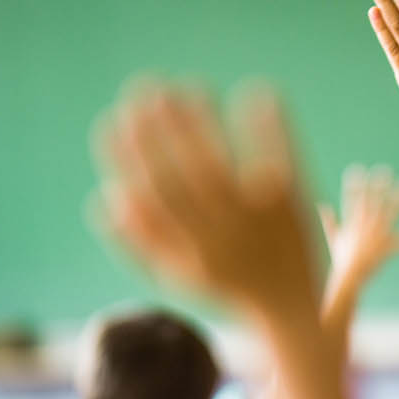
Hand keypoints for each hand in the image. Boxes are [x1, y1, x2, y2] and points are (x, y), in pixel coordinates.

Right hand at [93, 82, 318, 319]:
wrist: (295, 313)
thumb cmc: (229, 289)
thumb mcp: (180, 277)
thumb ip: (140, 243)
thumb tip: (103, 198)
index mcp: (190, 251)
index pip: (151, 195)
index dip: (128, 156)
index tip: (113, 120)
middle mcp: (223, 235)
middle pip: (184, 174)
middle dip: (161, 129)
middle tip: (144, 87)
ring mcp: (261, 221)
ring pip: (223, 164)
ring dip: (203, 121)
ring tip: (188, 85)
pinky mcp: (295, 208)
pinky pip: (282, 159)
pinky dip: (270, 125)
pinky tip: (257, 90)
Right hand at [321, 164, 398, 289]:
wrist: (348, 276)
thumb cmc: (341, 259)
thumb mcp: (334, 238)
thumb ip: (329, 221)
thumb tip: (321, 205)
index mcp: (352, 222)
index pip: (352, 198)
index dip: (355, 183)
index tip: (357, 169)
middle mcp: (365, 225)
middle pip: (373, 201)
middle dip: (378, 185)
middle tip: (384, 170)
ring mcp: (376, 235)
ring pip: (390, 212)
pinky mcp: (386, 247)